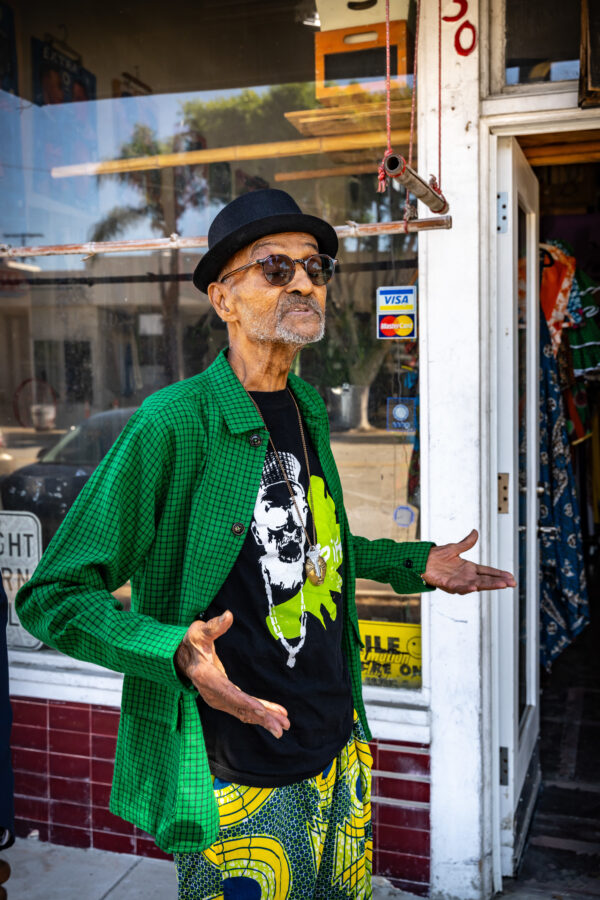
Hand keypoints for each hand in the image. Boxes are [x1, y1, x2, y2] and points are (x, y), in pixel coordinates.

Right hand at [175, 610, 289, 737]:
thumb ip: (214, 626)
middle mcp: (212, 693)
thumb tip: (229, 615)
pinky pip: (243, 709)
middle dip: (261, 717)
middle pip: (239, 707)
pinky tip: (275, 717)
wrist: (180, 658)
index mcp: (205, 677)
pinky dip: (259, 715)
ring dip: (264, 719)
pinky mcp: (224, 699)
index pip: (228, 692)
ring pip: (243, 712)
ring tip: (284, 725)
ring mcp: (218, 698)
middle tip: (281, 727)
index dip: (245, 702)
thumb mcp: (199, 632)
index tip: (261, 711)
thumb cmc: (192, 642)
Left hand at [423, 529, 515, 594]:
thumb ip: (466, 543)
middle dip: (499, 582)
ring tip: (501, 585)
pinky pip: (459, 588)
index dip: (499, 574)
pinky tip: (475, 587)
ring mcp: (458, 581)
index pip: (488, 572)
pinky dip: (467, 588)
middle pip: (486, 580)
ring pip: (477, 585)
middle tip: (511, 583)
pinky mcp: (448, 584)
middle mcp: (465, 576)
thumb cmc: (436, 556)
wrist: (421, 561)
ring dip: (489, 586)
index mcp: (468, 568)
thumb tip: (475, 532)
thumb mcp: (454, 548)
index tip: (510, 577)